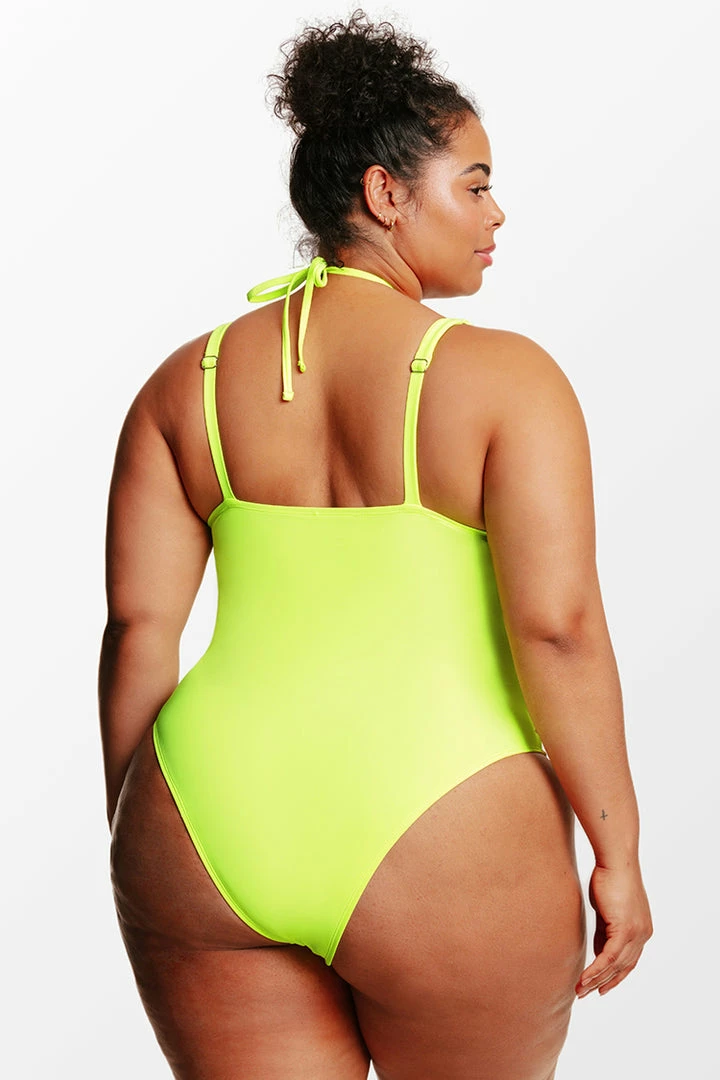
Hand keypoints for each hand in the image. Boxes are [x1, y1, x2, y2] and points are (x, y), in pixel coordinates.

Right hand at [576, 863, 652, 997]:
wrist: (616, 860)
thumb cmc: (610, 877)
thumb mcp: (607, 910)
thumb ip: (605, 931)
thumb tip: (599, 950)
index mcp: (642, 929)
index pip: (629, 960)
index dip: (615, 975)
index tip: (601, 986)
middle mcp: (643, 934)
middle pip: (623, 967)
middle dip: (604, 982)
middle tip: (586, 993)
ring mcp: (637, 933)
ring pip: (616, 966)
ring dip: (596, 980)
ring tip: (580, 990)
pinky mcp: (625, 930)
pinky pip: (609, 957)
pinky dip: (596, 970)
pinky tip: (584, 979)